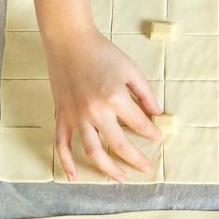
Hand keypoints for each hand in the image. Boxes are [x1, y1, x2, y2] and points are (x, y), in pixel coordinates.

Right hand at [44, 29, 161, 181]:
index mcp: (115, 98)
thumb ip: (145, 93)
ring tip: (121, 177)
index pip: (139, 124)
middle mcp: (96, 111)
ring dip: (108, 168)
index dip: (151, 132)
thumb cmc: (101, 52)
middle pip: (118, 145)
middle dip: (136, 158)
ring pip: (93, 151)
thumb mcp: (130, 69)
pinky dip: (66, 162)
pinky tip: (74, 176)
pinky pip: (62, 144)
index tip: (157, 137)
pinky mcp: (62, 115)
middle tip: (147, 167)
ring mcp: (77, 116)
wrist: (69, 41)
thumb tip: (156, 113)